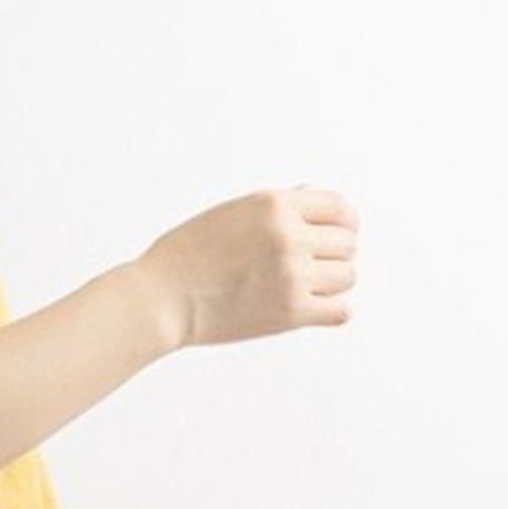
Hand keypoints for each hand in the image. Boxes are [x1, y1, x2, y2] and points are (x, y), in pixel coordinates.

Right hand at [134, 185, 359, 349]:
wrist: (160, 299)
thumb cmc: (188, 256)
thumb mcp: (232, 213)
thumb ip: (277, 206)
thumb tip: (315, 195)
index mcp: (274, 205)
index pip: (341, 209)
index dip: (341, 224)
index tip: (328, 238)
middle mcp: (288, 236)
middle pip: (347, 244)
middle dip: (331, 255)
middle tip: (305, 268)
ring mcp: (291, 275)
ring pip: (347, 276)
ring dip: (329, 284)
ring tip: (301, 288)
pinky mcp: (290, 313)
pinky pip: (340, 311)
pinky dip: (330, 311)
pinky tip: (310, 309)